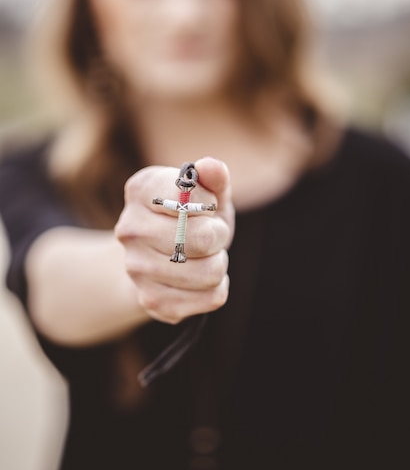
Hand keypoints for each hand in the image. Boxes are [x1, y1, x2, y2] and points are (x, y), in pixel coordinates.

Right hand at [115, 157, 234, 323]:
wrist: (161, 259)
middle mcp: (130, 229)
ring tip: (203, 257)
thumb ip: (214, 176)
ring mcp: (136, 269)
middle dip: (218, 236)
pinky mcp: (152, 302)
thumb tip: (212, 167)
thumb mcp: (206, 192)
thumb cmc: (191, 218)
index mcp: (140, 190)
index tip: (203, 205)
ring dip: (219, 264)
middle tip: (209, 235)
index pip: (190, 195)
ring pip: (211, 273)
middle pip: (204, 238)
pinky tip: (199, 280)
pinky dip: (216, 289)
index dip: (209, 202)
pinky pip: (211, 298)